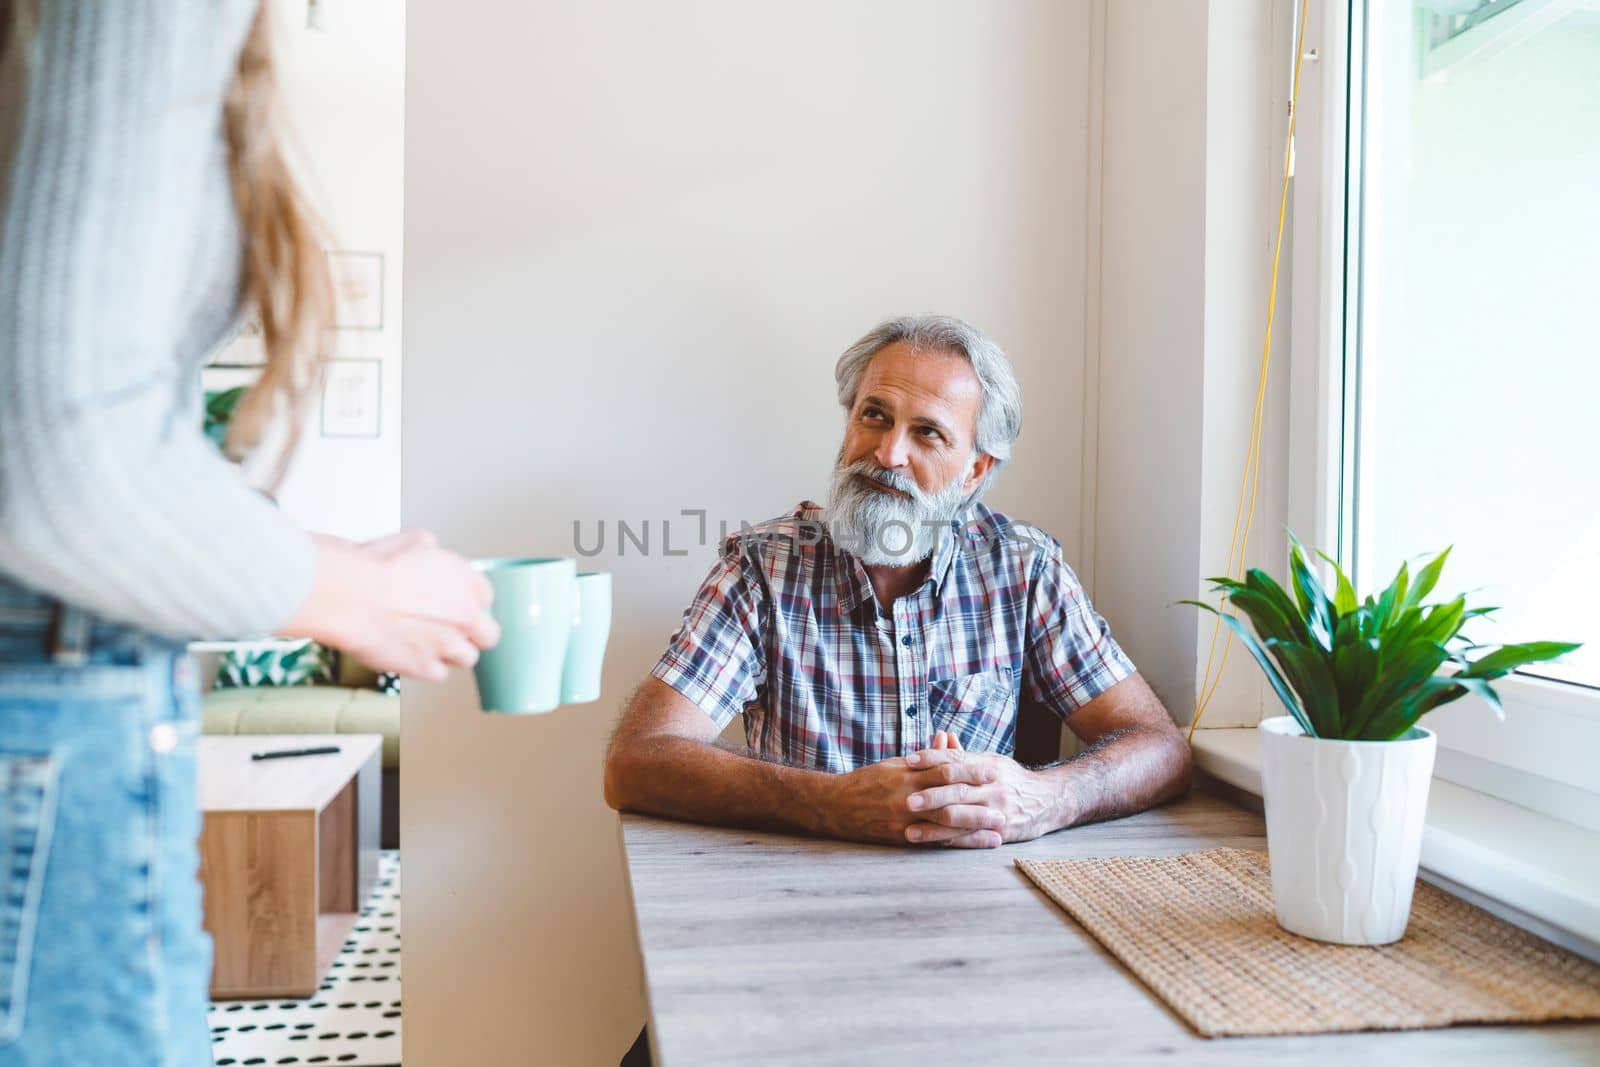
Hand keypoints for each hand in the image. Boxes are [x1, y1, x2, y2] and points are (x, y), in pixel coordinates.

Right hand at [284, 529, 499, 681]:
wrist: (348, 595)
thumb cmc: (370, 568)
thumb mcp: (409, 540)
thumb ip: (430, 548)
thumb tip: (429, 549)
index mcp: (464, 580)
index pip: (486, 598)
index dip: (469, 602)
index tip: (457, 604)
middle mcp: (464, 613)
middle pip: (488, 634)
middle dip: (473, 633)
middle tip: (454, 630)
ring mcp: (448, 643)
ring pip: (469, 658)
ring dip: (452, 654)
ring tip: (431, 646)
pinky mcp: (427, 667)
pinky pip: (440, 674)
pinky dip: (427, 668)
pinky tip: (413, 656)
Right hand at [823, 753, 1005, 847]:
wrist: (835, 807)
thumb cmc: (868, 782)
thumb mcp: (895, 764)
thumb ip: (925, 756)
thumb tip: (947, 738)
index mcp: (908, 773)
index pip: (946, 767)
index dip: (972, 769)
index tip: (994, 770)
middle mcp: (908, 795)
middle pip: (951, 795)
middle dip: (980, 798)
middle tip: (1004, 800)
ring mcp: (905, 818)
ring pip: (946, 821)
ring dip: (975, 825)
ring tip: (998, 827)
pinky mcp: (901, 838)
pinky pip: (934, 841)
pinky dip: (957, 843)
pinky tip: (974, 844)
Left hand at [903, 747, 1058, 844]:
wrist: (1048, 800)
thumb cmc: (1011, 779)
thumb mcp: (991, 762)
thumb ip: (964, 755)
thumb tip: (942, 736)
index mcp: (986, 766)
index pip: (955, 760)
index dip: (931, 759)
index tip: (908, 761)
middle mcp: (991, 786)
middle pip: (957, 789)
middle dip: (930, 795)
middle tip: (905, 800)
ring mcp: (996, 810)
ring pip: (961, 817)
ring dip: (933, 826)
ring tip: (908, 829)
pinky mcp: (1000, 831)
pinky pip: (971, 837)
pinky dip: (948, 840)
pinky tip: (930, 843)